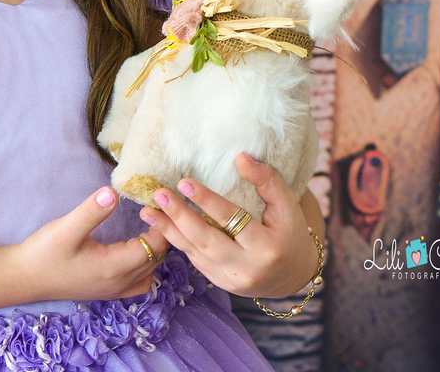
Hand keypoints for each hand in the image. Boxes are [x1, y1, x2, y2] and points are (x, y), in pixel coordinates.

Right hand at [9, 186, 171, 301]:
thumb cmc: (44, 252)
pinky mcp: (105, 291)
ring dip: (153, 252)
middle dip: (161, 236)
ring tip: (145, 229)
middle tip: (153, 211)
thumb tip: (114, 192)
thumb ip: (92, 211)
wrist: (24, 278)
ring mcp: (113, 290)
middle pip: (156, 260)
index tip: (152, 204)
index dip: (158, 225)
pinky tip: (133, 252)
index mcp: (114, 267)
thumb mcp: (66, 228)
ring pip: (149, 272)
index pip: (153, 247)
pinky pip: (138, 282)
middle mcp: (119, 283)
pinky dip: (144, 267)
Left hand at [138, 153, 319, 298]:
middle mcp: (248, 267)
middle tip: (159, 195)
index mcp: (267, 247)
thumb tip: (241, 157)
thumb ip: (267, 180)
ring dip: (168, 231)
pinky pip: (195, 260)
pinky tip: (160, 225)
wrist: (293, 275)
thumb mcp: (287, 205)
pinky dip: (177, 242)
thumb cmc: (289, 232)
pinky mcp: (220, 283)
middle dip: (180, 217)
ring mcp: (231, 279)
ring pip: (195, 253)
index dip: (208, 201)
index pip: (233, 220)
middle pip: (207, 240)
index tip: (184, 183)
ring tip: (147, 211)